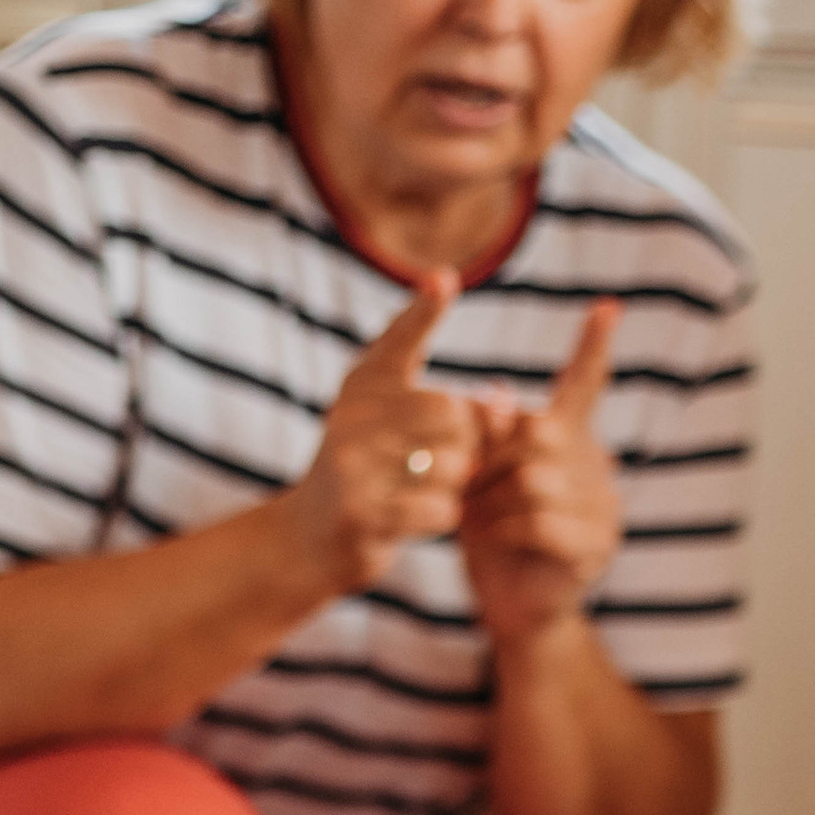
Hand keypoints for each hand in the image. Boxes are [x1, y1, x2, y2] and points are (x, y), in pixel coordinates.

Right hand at [279, 276, 481, 602]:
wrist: (312, 536)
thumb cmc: (371, 472)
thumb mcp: (392, 425)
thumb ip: (443, 405)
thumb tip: (501, 395)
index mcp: (363, 384)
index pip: (400, 339)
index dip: (423, 311)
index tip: (444, 278)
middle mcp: (352, 415)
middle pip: (450, 411)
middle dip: (469, 441)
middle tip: (457, 460)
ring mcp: (352, 464)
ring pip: (451, 464)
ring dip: (458, 483)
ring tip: (434, 488)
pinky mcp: (361, 512)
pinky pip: (439, 508)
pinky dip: (445, 515)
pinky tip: (428, 515)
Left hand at [462, 298, 624, 644]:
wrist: (514, 608)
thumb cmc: (494, 538)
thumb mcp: (481, 479)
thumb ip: (486, 439)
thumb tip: (489, 396)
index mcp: (572, 443)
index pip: (587, 386)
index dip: (594, 348)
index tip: (608, 305)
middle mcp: (597, 468)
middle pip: (541, 433)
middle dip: (493, 457)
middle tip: (466, 484)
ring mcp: (604, 508)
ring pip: (536, 479)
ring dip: (492, 498)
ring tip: (474, 517)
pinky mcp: (595, 547)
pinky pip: (542, 521)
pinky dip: (504, 528)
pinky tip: (491, 539)